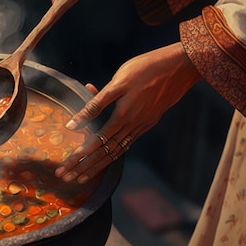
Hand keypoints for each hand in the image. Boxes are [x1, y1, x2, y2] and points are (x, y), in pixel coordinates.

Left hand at [55, 43, 201, 182]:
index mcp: (122, 116)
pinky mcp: (147, 123)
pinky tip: (105, 159)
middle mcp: (132, 126)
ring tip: (82, 177)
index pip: (95, 143)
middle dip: (84, 168)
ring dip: (97, 166)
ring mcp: (141, 126)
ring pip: (116, 152)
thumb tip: (73, 124)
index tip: (64, 168)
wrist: (180, 67)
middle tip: (66, 178)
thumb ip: (95, 104)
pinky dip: (113, 155)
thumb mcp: (117, 83)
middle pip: (104, 154)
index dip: (79, 157)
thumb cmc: (145, 69)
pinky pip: (126, 145)